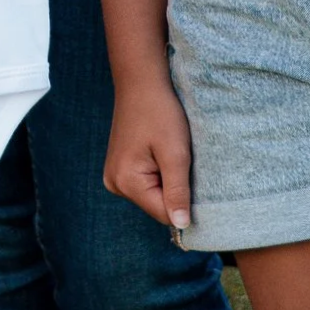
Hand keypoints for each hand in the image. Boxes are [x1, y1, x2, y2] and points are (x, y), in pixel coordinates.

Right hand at [103, 73, 192, 231]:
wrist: (141, 83)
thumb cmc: (160, 113)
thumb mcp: (175, 153)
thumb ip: (178, 191)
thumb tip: (182, 226)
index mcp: (126, 182)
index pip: (164, 213)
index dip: (186, 202)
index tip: (195, 177)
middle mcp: (115, 184)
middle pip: (157, 206)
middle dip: (176, 190)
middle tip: (181, 159)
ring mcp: (114, 176)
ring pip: (153, 195)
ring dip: (168, 181)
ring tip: (171, 153)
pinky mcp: (119, 168)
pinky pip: (146, 183)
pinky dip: (160, 174)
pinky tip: (162, 152)